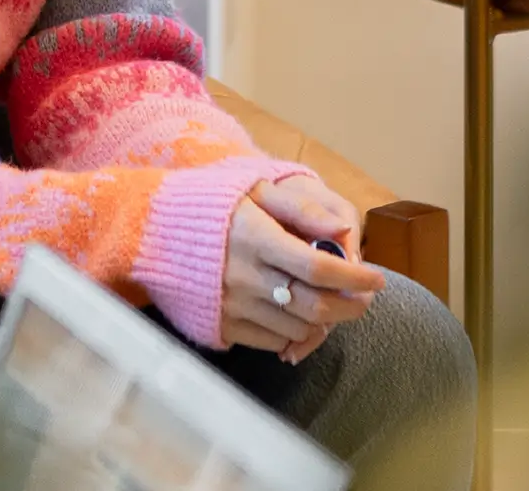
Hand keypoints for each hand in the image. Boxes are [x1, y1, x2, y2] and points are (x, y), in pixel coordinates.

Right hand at [220, 181, 384, 359]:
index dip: (355, 276)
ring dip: (325, 320)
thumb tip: (343, 229)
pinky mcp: (221, 325)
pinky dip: (295, 333)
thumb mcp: (255, 189)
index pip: (318, 266)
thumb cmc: (211, 204)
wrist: (152, 232)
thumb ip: (301, 208)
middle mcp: (244, 275)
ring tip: (334, 305)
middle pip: (314, 305)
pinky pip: (272, 340)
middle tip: (364, 298)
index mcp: (255, 237)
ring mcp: (231, 305)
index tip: (376, 278)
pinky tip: (298, 315)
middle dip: (350, 306)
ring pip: (298, 327)